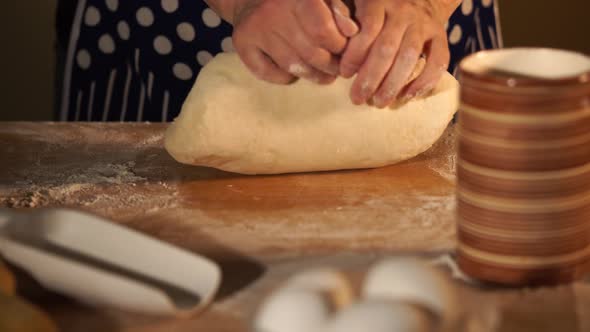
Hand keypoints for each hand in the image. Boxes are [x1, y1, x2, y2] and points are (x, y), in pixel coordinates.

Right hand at [230, 0, 357, 84]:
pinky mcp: (242, 42)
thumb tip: (353, 32)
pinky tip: (294, 73)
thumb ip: (339, 10)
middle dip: (331, 66)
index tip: (346, 51)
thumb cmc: (297, 0)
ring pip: (292, 66)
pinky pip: (269, 73)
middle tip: (338, 69)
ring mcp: (256, 27)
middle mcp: (274, 10)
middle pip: (311, 53)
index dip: (341, 47)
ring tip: (325, 76)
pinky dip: (285, 78)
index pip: (325, 32)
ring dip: (313, 76)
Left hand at [341, 0, 458, 107]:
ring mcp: (424, 23)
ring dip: (392, 84)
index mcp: (379, 1)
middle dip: (370, 78)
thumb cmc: (377, 8)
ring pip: (409, 56)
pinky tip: (406, 97)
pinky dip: (423, 82)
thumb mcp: (358, 5)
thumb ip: (347, 24)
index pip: (367, 29)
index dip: (355, 54)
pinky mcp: (440, 35)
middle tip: (357, 99)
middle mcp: (403, 10)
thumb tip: (336, 56)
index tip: (344, 74)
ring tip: (378, 103)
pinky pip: (437, 60)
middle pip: (386, 48)